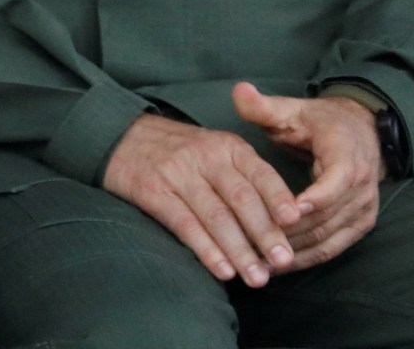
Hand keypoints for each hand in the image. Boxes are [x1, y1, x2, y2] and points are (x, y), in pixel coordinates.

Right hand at [102, 109, 300, 285]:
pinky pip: (185, 224)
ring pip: (216, 216)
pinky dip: (206, 250)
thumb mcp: (213, 148)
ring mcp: (177, 173)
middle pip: (241, 198)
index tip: (295, 223)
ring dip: (239, 250)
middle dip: (265, 233)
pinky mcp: (153, 191)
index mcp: (226, 145)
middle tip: (283, 262)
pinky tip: (222, 270)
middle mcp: (204, 156)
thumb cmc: (177, 149)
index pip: (259, 173)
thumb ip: (243, 176)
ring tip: (257, 278)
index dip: (278, 198)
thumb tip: (280, 221)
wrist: (118, 134)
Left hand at [232, 82, 380, 270]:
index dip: (312, 200)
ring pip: (328, 239)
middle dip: (290, 234)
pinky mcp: (359, 226)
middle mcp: (361, 187)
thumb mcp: (291, 110)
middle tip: (252, 246)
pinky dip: (305, 259)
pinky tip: (277, 267)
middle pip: (326, 218)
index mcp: (347, 156)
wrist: (358, 134)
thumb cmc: (318, 122)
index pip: (335, 183)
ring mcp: (363, 210)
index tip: (283, 214)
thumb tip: (239, 90)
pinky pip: (332, 249)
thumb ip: (264, 106)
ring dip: (294, 253)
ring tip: (257, 262)